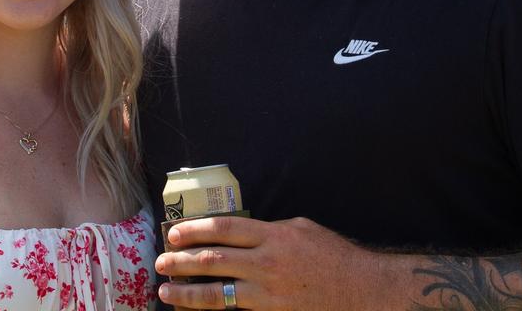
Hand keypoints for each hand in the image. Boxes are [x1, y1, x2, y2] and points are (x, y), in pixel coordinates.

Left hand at [155, 216, 381, 310]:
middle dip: (182, 260)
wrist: (360, 289)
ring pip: (219, 292)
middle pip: (214, 259)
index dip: (195, 230)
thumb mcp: (301, 228)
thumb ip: (269, 230)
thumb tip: (241, 233)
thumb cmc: (332, 255)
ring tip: (167, 292)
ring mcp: (269, 292)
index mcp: (273, 234)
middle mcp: (267, 262)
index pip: (224, 228)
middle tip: (161, 261)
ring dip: (188, 293)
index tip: (175, 232)